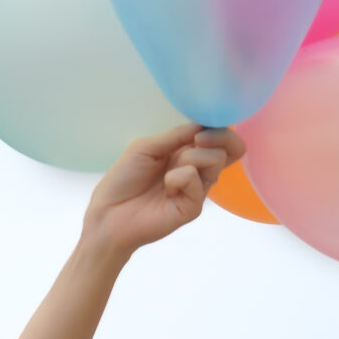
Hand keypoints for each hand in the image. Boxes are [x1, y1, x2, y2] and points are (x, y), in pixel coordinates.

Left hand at [81, 124, 242, 259]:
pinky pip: (198, 181)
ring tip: (169, 172)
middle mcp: (195, 169)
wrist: (108, 213)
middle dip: (215, 138)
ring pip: (217, 161)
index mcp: (185, 153)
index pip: (218, 138)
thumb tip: (204, 124)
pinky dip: (180, 177)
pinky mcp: (193, 207)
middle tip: (196, 141)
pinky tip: (166, 189)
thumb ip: (177, 135)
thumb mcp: (147, 147)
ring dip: (192, 156)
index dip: (218, 127)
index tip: (203, 126)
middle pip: (229, 148)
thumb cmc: (123, 179)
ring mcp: (196, 189)